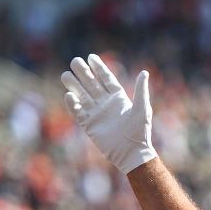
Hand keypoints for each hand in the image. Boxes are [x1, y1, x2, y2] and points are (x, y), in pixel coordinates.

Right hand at [61, 54, 155, 173]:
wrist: (131, 153)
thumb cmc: (139, 132)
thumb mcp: (142, 109)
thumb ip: (141, 90)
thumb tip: (144, 72)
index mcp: (118, 98)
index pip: (106, 79)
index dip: (99, 68)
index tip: (91, 57)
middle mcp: (106, 103)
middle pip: (91, 84)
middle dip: (83, 72)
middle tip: (75, 61)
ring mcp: (96, 113)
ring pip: (82, 95)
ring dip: (74, 85)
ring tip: (66, 74)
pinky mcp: (89, 125)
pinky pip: (78, 112)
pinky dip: (72, 104)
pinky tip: (68, 95)